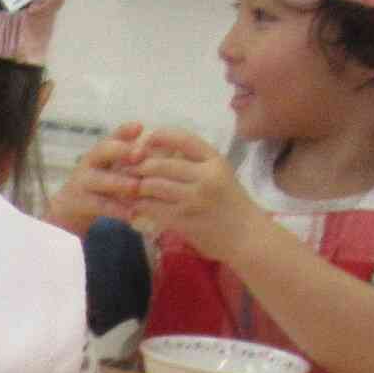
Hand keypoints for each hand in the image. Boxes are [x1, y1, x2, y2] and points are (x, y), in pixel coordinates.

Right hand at [45, 122, 143, 234]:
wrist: (70, 209)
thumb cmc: (102, 186)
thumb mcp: (116, 169)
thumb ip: (137, 160)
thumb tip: (172, 149)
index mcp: (102, 151)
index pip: (114, 136)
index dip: (125, 131)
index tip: (140, 127)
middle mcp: (90, 162)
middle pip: (103, 150)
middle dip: (121, 150)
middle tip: (140, 153)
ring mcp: (82, 182)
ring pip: (100, 180)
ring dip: (118, 182)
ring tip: (136, 186)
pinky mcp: (79, 203)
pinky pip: (99, 206)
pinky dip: (115, 210)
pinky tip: (131, 214)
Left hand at [129, 128, 269, 262]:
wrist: (246, 236)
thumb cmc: (231, 204)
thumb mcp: (219, 174)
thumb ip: (195, 163)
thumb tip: (160, 151)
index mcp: (215, 160)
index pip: (183, 138)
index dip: (160, 137)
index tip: (146, 140)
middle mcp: (205, 176)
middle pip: (160, 163)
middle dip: (140, 166)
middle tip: (127, 169)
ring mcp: (194, 199)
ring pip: (152, 185)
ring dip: (137, 187)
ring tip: (131, 188)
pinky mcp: (184, 220)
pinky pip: (152, 208)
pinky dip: (140, 206)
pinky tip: (135, 207)